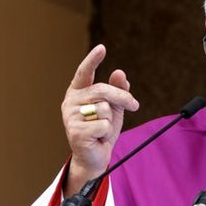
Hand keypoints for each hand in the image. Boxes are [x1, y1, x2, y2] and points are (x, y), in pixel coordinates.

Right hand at [61, 44, 139, 193]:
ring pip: (104, 109)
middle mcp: (70, 102)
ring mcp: (70, 117)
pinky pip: (102, 125)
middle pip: (102, 90)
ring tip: (101, 130)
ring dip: (110, 122)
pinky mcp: (75, 132)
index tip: (102, 48)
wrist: (94, 157)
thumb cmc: (102, 131)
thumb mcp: (114, 108)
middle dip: (122, 98)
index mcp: (77, 92)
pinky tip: (97, 138)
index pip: (84, 72)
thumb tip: (119, 72)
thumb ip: (117, 91)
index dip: (92, 60)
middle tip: (135, 105)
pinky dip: (106, 133)